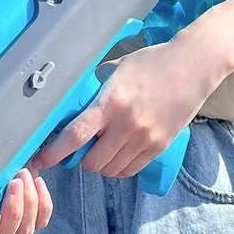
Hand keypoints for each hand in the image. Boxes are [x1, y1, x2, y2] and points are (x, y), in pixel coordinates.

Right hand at [0, 167, 52, 233]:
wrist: (12, 168)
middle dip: (13, 209)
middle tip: (15, 183)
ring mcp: (15, 231)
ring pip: (24, 231)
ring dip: (27, 200)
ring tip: (24, 176)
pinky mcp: (34, 224)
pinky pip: (41, 220)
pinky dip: (42, 201)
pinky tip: (37, 182)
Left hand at [31, 39, 224, 177]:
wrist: (194, 66)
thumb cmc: (152, 63)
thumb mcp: (117, 70)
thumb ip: (95, 90)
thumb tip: (73, 103)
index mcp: (111, 102)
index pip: (76, 135)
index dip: (54, 152)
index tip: (39, 159)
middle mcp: (127, 124)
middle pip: (92, 161)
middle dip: (80, 159)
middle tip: (80, 148)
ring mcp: (145, 138)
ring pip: (110, 170)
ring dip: (100, 164)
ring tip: (102, 148)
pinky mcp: (159, 147)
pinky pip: (129, 170)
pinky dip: (118, 168)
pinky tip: (117, 153)